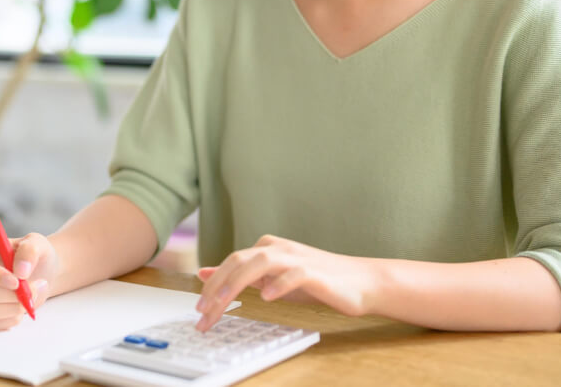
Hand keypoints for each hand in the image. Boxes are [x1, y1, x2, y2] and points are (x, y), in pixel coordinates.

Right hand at [0, 232, 59, 330]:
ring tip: (29, 297)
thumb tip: (20, 270)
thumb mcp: (37, 244)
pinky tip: (21, 307)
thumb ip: (29, 251)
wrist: (42, 274)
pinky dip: (12, 318)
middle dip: (13, 295)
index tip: (16, 282)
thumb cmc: (34, 257)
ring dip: (14, 307)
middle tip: (34, 288)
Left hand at [194, 235, 380, 329]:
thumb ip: (240, 276)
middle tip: (203, 312)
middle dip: (217, 287)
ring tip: (223, 301)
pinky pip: (294, 274)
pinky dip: (278, 284)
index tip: (199, 311)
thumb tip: (205, 273)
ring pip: (260, 262)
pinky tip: (267, 297)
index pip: (230, 263)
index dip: (211, 286)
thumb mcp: (271, 279)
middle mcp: (278, 248)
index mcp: (265, 249)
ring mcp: (297, 258)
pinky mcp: (316, 272)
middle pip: (239, 261)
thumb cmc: (316, 281)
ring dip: (238, 282)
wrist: (361, 281)